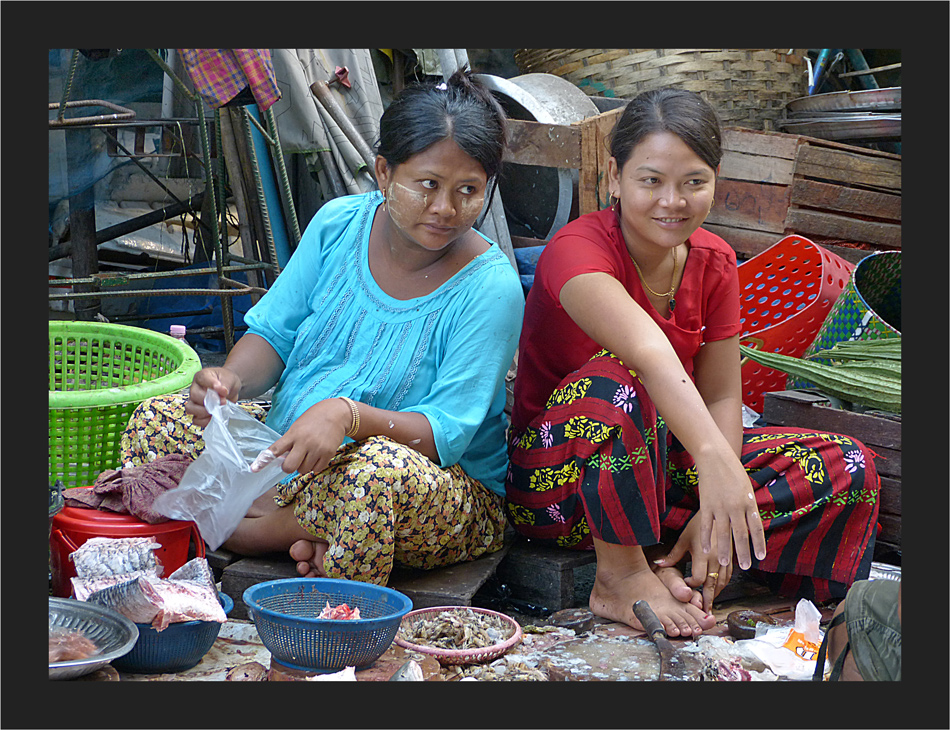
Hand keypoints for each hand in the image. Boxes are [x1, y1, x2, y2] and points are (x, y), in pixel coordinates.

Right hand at [185, 367, 241, 426]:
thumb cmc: (227, 380)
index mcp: (202, 376)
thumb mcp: (229, 378)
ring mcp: (194, 401)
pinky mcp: (198, 412)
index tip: (222, 389)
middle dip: (210, 401)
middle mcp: (195, 388)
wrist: (230, 388)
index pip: (202, 379)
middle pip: (194, 396)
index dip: (212, 385)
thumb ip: (225, 384)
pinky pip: (196, 420)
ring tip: (217, 410)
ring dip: (205, 412)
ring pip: (190, 409)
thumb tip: (223, 392)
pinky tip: (214, 417)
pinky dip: (205, 421)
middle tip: (223, 402)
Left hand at [266, 398, 351, 475]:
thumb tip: (281, 459)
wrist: (336, 413)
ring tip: (308, 454)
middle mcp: (304, 442)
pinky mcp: (328, 453)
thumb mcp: (297, 426)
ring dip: (303, 466)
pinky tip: (317, 455)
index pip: (275, 449)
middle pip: (289, 467)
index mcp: (293, 434)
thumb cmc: (314, 419)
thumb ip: (289, 441)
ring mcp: (317, 449)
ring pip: (303, 470)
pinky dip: (315, 466)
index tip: (254, 469)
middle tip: (293, 460)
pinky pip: (317, 469)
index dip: (263, 461)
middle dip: (289, 467)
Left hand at [654, 516, 732, 613]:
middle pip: (712, 585)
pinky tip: (718, 590)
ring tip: (710, 605)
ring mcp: (725, 559)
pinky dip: (722, 585)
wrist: (719, 513)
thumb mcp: (684, 538)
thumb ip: (673, 555)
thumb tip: (658, 564)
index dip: (692, 585)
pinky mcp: (731, 558)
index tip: (687, 586)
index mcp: (702, 554)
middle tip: (703, 613)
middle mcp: (716, 559)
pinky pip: (728, 576)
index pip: (698, 578)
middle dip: (707, 600)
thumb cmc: (699, 524)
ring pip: (722, 583)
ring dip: (716, 594)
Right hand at [694, 453, 766, 572]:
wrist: (715, 457)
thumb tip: (752, 524)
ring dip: (724, 550)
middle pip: (741, 535)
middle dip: (744, 553)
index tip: (761, 557)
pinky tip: (705, 548)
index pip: (756, 528)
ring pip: (723, 533)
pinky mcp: (706, 505)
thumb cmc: (733, 471)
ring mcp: (720, 507)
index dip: (759, 544)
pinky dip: (705, 538)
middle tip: (746, 567)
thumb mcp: (746, 488)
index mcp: (748, 502)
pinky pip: (706, 525)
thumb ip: (749, 506)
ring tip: (725, 562)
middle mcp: (735, 507)